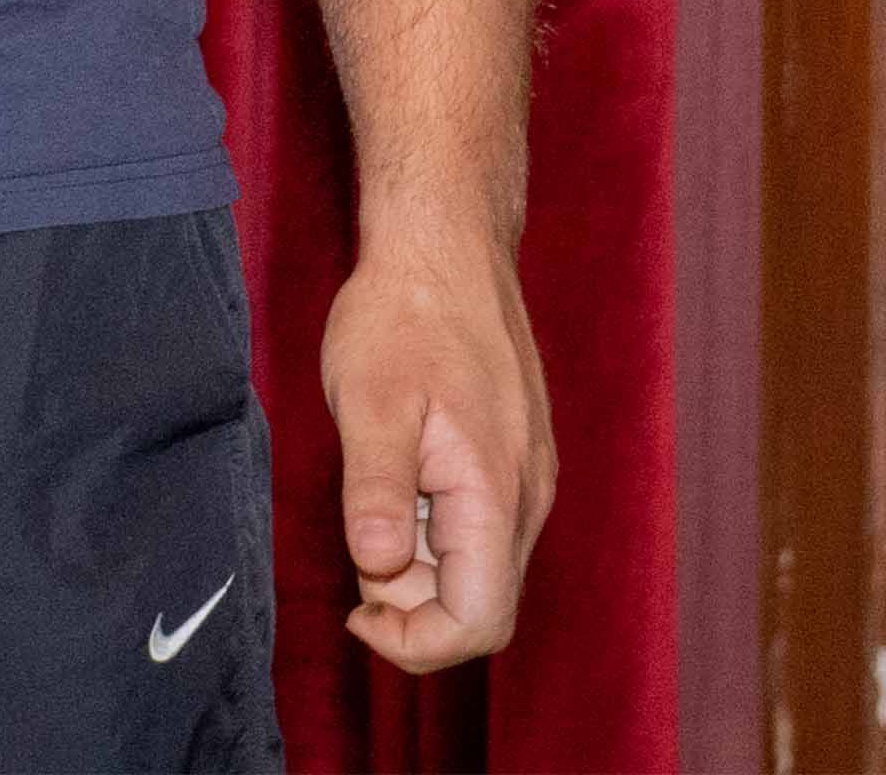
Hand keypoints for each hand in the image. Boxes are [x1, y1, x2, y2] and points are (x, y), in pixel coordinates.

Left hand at [323, 226, 552, 670]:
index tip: (356, 606)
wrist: (446, 243)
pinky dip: (438, 531)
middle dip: (414, 605)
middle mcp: (528, 495)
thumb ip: (376, 491)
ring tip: (375, 495)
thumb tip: (379, 565)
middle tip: (358, 547)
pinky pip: (485, 528)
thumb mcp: (368, 402)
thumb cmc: (403, 316)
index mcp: (496, 493)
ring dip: (423, 564)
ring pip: (482, 568)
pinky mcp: (517, 457)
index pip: (478, 622)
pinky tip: (401, 476)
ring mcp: (529, 476)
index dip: (414, 641)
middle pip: (483, 606)